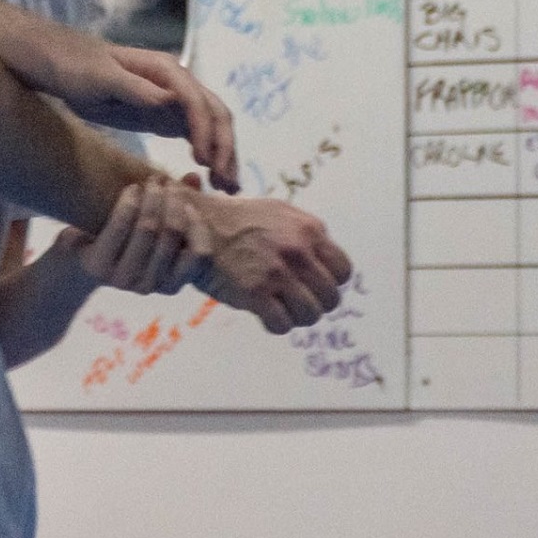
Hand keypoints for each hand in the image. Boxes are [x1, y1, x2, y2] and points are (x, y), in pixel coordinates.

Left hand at [0, 26, 237, 187]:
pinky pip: (195, 135)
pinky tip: (211, 178)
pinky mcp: (164, 114)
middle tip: (227, 184)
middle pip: (215, 114)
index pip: (197, 102)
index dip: (205, 132)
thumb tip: (172, 101)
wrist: (57, 63)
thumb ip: (135, 89)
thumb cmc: (75, 66)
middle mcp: (176, 82)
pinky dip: (208, 155)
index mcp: (165, 70)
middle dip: (224, 148)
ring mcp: (172, 99)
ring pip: (211, 126)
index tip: (204, 162)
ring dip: (223, 154)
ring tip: (228, 187)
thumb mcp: (100, 78)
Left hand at [58, 176, 208, 294]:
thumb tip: (193, 177)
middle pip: (171, 234)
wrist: (80, 256)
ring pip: (147, 228)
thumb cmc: (125, 240)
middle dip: (172, 201)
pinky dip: (129, 203)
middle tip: (166, 182)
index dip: (198, 224)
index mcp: (172, 283)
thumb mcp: (155, 231)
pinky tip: (131, 189)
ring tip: (150, 182)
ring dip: (152, 198)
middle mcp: (150, 286)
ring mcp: (123, 278)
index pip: (199, 254)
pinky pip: (119, 227)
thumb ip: (178, 208)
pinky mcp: (99, 266)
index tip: (188, 202)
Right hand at [186, 193, 351, 333]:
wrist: (193, 222)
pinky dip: (275, 323)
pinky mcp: (254, 292)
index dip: (329, 282)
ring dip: (296, 316)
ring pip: (311, 314)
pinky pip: (283, 324)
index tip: (311, 284)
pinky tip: (263, 312)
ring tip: (279, 307)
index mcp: (308, 230)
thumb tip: (325, 262)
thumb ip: (305, 235)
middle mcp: (297, 250)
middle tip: (294, 300)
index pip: (343, 271)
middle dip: (315, 303)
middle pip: (330, 297)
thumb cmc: (235, 220)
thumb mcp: (279, 213)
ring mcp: (276, 272)